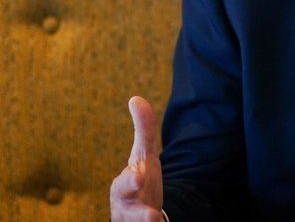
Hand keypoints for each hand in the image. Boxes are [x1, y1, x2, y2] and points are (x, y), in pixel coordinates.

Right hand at [110, 96, 164, 221]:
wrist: (134, 213)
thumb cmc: (138, 180)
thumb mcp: (143, 155)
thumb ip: (143, 129)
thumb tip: (136, 98)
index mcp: (124, 186)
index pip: (128, 182)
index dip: (132, 180)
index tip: (140, 175)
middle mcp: (127, 207)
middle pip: (130, 212)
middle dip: (139, 212)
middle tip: (150, 214)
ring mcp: (136, 220)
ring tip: (156, 221)